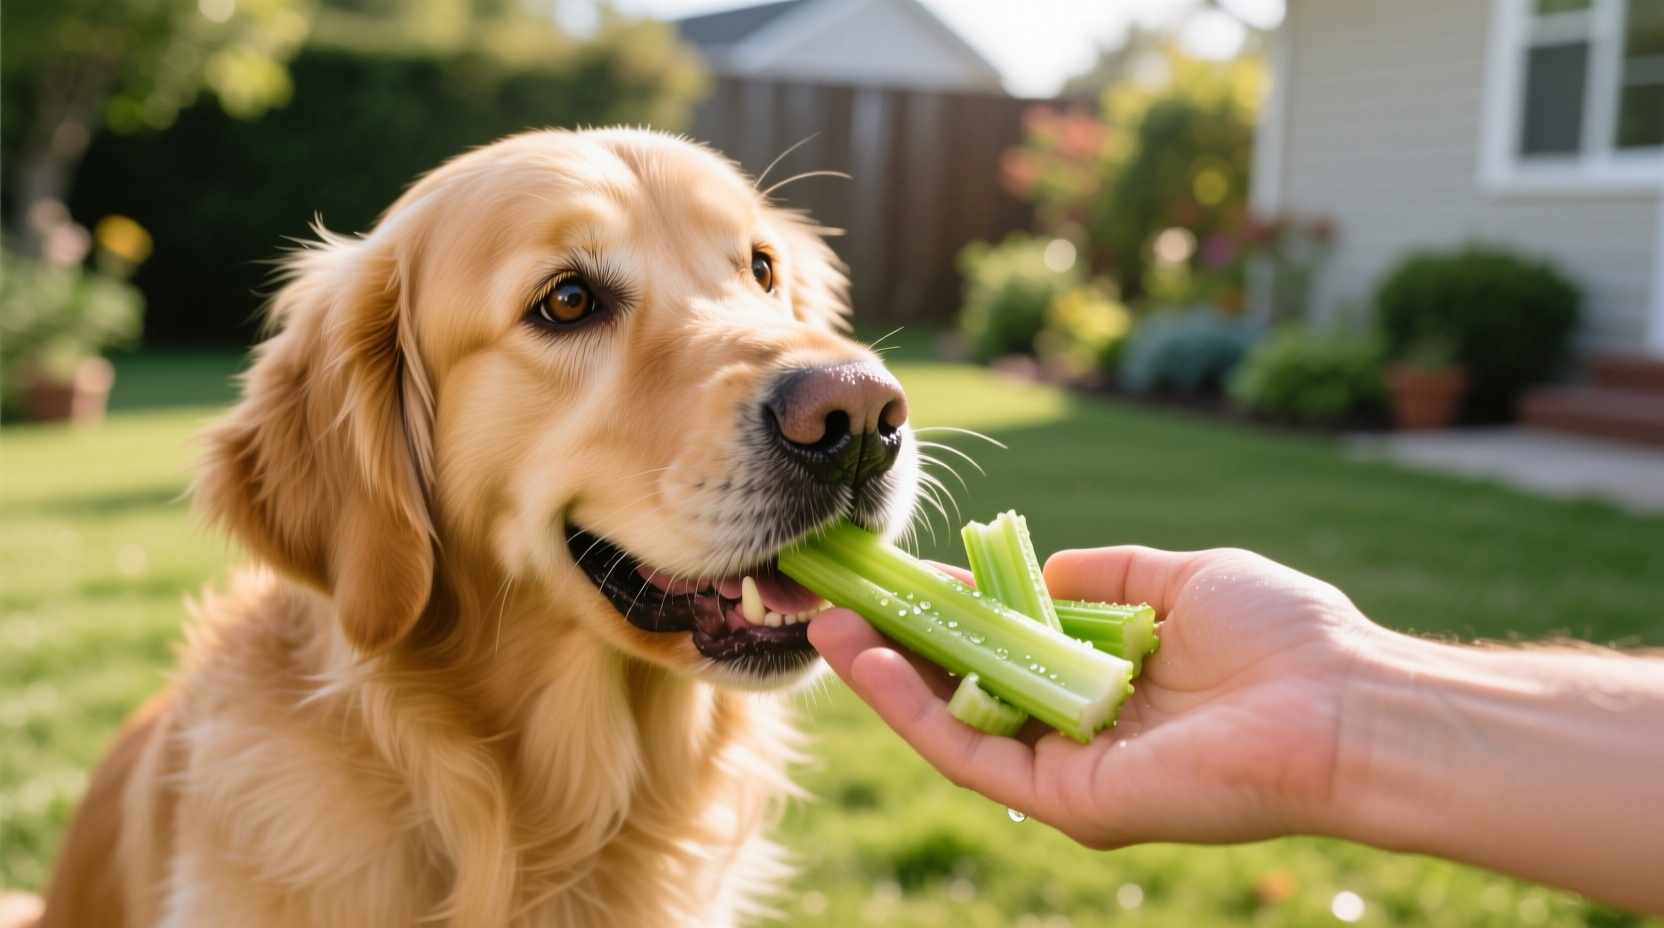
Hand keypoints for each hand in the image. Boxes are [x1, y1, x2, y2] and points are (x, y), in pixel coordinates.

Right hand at [808, 546, 1383, 849]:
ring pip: (951, 725)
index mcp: (1108, 687)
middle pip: (965, 691)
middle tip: (837, 599)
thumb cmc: (1284, 637)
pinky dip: (909, 707)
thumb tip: (1039, 567)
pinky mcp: (1067, 801)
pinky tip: (866, 658)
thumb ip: (1106, 576)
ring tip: (827, 622)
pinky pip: (969, 753)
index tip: (899, 573)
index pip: (1007, 651)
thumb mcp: (1181, 580)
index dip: (948, 612)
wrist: (1343, 704)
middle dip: (896, 645)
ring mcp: (1070, 773)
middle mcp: (1080, 735)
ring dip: (882, 676)